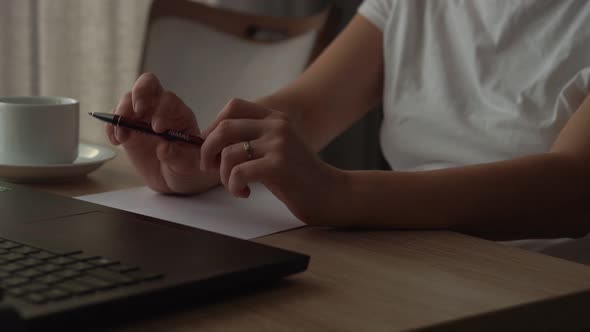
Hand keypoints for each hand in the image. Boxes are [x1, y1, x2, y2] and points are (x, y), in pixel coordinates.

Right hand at [106, 73, 218, 193]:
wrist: (174, 177)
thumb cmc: (187, 166)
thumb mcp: (187, 164)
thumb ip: (178, 156)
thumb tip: (163, 148)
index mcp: (178, 113)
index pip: (168, 99)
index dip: (161, 109)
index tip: (157, 129)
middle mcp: (159, 108)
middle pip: (146, 84)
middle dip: (138, 93)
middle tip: (135, 112)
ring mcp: (141, 116)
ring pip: (127, 99)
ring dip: (120, 113)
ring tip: (123, 137)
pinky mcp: (127, 128)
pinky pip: (113, 119)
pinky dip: (110, 127)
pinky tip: (116, 142)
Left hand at [200, 98, 343, 222]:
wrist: (330, 194)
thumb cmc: (298, 177)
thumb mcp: (276, 149)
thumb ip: (251, 140)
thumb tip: (210, 143)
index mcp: (275, 118)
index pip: (233, 106)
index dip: (213, 126)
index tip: (211, 148)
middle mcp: (277, 125)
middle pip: (224, 128)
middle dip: (207, 151)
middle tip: (210, 168)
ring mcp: (279, 144)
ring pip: (228, 153)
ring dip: (223, 175)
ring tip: (236, 186)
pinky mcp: (279, 165)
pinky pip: (238, 173)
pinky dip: (234, 186)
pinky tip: (245, 193)